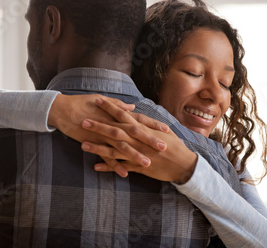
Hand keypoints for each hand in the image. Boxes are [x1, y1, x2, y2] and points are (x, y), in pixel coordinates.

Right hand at [47, 94, 167, 176]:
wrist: (62, 110)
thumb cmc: (82, 103)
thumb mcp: (102, 100)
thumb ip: (118, 105)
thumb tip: (132, 107)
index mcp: (116, 114)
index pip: (139, 119)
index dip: (153, 124)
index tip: (167, 129)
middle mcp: (112, 123)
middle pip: (134, 133)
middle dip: (149, 140)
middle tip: (163, 148)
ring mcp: (103, 134)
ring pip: (122, 146)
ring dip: (135, 155)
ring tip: (147, 163)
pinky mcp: (93, 142)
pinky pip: (105, 156)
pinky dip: (115, 165)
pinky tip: (124, 174)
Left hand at [80, 98, 197, 183]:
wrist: (184, 164)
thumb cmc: (174, 146)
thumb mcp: (161, 130)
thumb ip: (146, 122)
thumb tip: (137, 114)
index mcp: (143, 128)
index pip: (123, 115)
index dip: (110, 107)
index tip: (97, 100)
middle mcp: (138, 140)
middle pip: (115, 130)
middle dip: (98, 126)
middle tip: (83, 121)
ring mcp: (137, 153)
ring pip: (114, 149)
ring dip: (98, 147)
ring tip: (83, 145)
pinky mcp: (138, 166)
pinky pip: (120, 166)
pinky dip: (108, 167)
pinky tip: (95, 166)